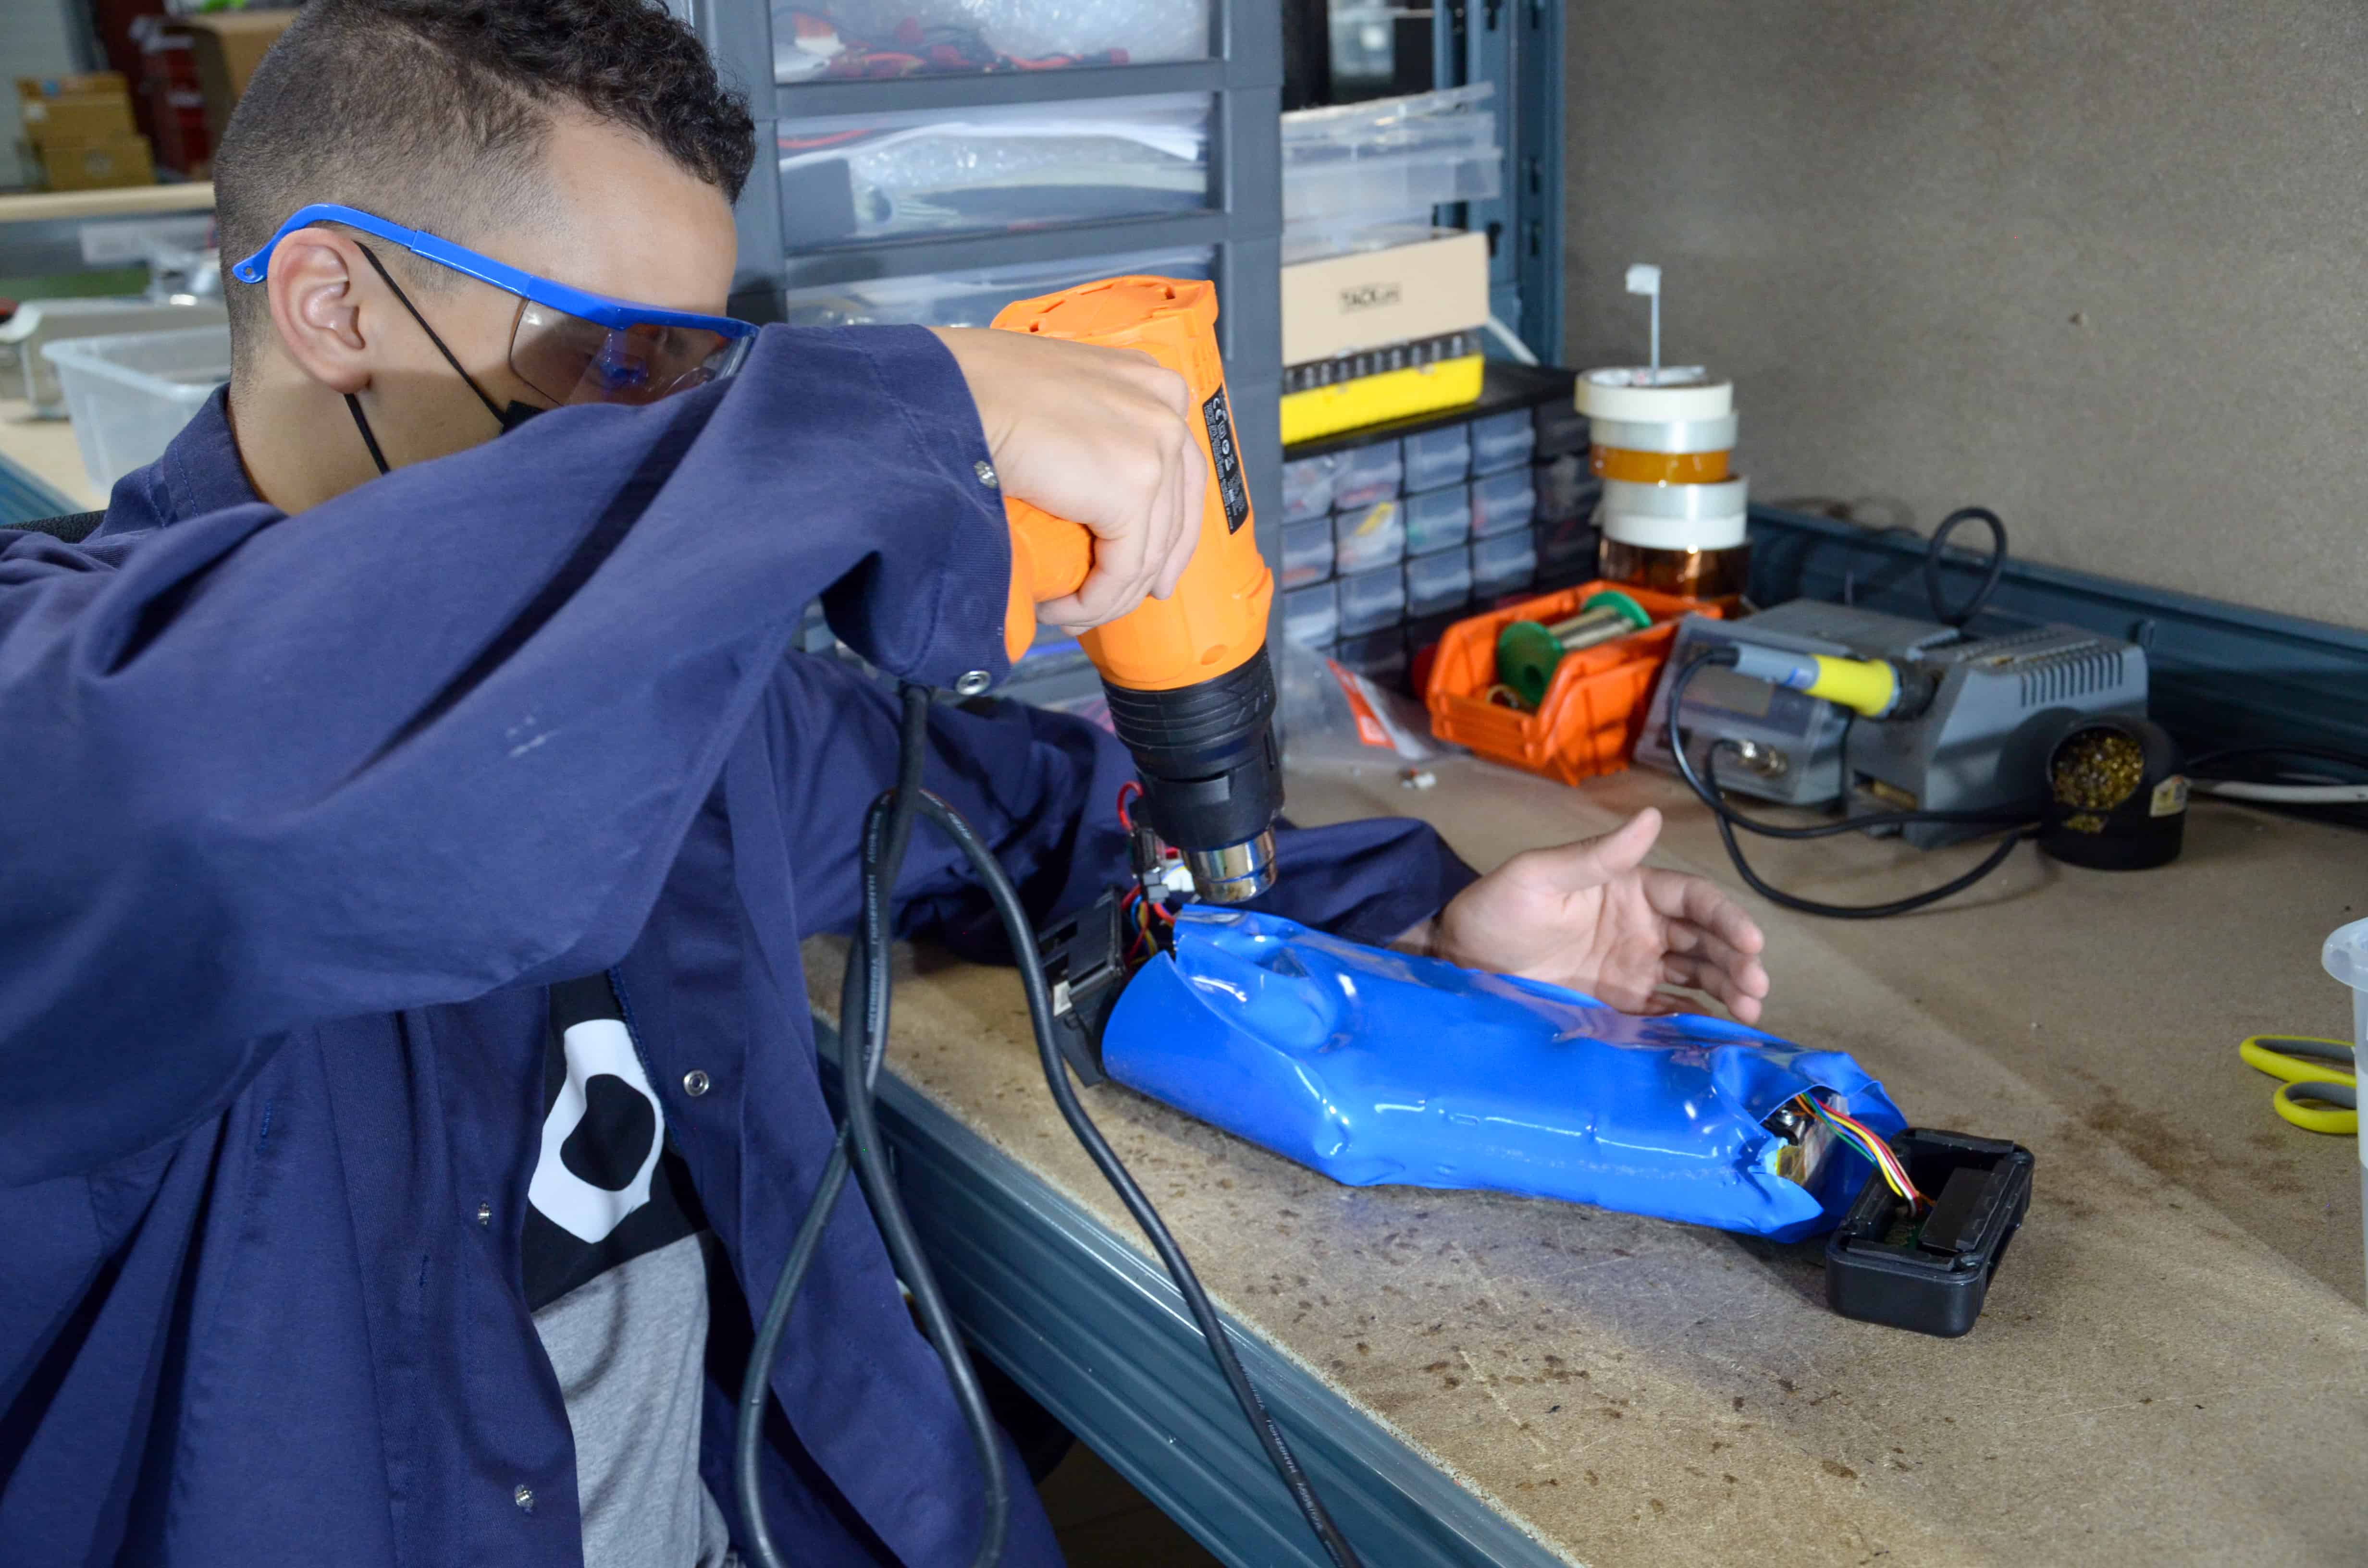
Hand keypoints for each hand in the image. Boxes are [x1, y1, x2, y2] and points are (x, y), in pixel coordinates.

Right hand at [930, 327, 1204, 632]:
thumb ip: (1089, 432)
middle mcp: (1165, 407)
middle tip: (1107, 605)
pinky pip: (1121, 570)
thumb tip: (1089, 492)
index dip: (1167, 534)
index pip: (1181, 473)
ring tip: (1067, 613)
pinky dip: (1093, 602)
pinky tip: (1062, 609)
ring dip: (1107, 596)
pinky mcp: (1133, 488)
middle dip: (1143, 573)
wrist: (950, 393)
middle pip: (1176, 514)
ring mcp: (1156, 446)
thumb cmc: (977, 390)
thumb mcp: (1057, 402)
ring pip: (1147, 551)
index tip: (1147, 575)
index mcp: (1150, 383)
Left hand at [1412, 809, 1770, 1022]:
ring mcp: (1634, 969)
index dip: (1725, 917)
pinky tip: (1717, 1034)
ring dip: (1728, 991)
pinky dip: (1694, 1021)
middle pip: (1705, 941)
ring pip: (1696, 977)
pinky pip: (1666, 1012)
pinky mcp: (1620, 1006)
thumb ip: (1596, 854)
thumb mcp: (1538, 876)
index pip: (1693, 899)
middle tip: (1757, 989)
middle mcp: (1642, 928)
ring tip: (1750, 1012)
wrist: (1459, 962)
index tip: (1751, 941)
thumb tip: (1651, 816)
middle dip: (1737, 961)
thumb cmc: (1494, 909)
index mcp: (1632, 888)